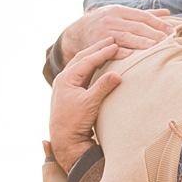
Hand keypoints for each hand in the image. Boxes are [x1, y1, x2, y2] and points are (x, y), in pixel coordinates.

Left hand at [47, 41, 125, 170]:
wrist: (64, 142)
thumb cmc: (74, 124)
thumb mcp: (90, 104)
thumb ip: (102, 87)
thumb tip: (117, 74)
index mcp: (65, 79)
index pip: (87, 60)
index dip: (103, 52)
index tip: (116, 45)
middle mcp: (63, 79)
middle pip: (82, 57)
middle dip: (97, 48)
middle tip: (112, 40)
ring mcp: (65, 85)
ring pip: (81, 64)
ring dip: (94, 55)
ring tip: (107, 47)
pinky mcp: (69, 92)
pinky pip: (81, 73)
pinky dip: (91, 65)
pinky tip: (99, 63)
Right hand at [57, 3, 172, 62]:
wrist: (76, 32)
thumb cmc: (104, 23)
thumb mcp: (121, 15)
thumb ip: (143, 15)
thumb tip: (166, 13)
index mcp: (121, 10)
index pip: (143, 16)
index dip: (158, 23)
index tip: (171, 31)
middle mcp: (113, 19)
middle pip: (137, 26)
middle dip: (153, 33)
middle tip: (167, 40)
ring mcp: (104, 32)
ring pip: (126, 36)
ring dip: (140, 42)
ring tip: (154, 47)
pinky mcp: (96, 44)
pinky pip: (110, 49)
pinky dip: (120, 51)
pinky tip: (130, 55)